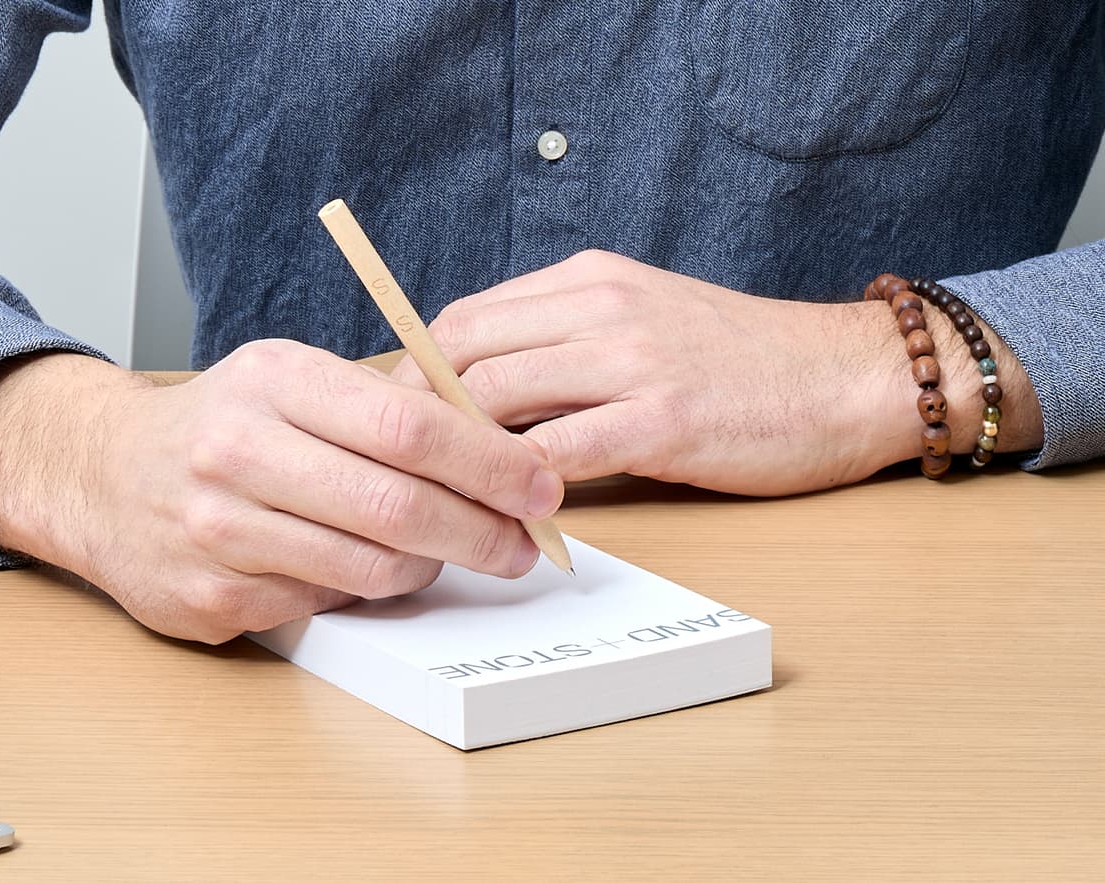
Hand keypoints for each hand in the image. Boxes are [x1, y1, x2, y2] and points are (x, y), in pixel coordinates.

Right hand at [0, 342, 562, 642]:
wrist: (104, 475)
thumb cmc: (226, 424)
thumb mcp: (294, 382)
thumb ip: (385, 409)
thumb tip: (500, 453)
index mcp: (274, 380)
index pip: (410, 426)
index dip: (490, 463)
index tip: (539, 486)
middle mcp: (236, 451)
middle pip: (398, 506)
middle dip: (482, 531)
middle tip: (522, 543)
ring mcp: (216, 531)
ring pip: (371, 566)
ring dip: (431, 565)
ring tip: (450, 550)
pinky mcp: (209, 598)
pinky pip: (327, 603)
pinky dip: (366, 588)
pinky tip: (365, 564)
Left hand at [393, 250, 1040, 494]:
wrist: (844, 376)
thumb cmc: (742, 359)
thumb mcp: (645, 319)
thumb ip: (569, 343)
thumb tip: (487, 395)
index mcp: (589, 279)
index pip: (466, 317)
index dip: (417, 371)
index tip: (399, 420)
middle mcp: (601, 306)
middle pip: (462, 352)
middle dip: (418, 412)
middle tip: (401, 466)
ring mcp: (631, 360)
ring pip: (494, 397)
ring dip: (458, 454)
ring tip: (447, 497)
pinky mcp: (662, 420)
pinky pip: (556, 454)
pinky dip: (519, 489)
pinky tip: (515, 515)